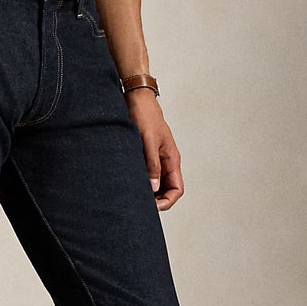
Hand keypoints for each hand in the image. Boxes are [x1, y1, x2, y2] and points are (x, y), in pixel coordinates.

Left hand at [125, 90, 183, 210]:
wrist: (136, 99)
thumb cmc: (145, 115)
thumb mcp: (148, 140)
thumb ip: (152, 164)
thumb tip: (154, 187)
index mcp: (172, 159)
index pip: (177, 189)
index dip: (167, 202)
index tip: (153, 207)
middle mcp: (166, 161)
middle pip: (167, 190)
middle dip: (157, 200)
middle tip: (140, 205)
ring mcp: (156, 159)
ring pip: (156, 183)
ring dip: (148, 192)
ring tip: (134, 196)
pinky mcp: (145, 155)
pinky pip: (147, 174)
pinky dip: (141, 182)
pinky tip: (130, 184)